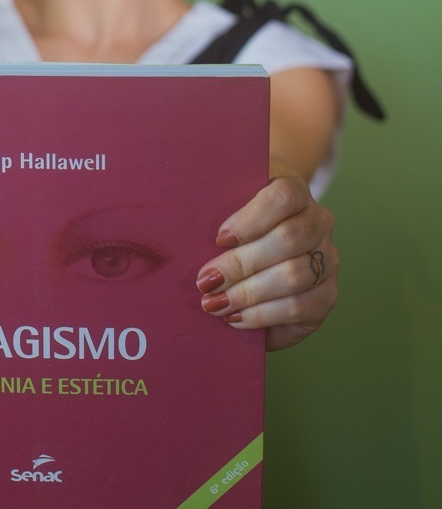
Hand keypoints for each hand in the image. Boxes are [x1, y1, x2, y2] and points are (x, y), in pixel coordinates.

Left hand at [195, 173, 337, 351]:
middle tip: (205, 281)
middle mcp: (319, 222)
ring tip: (215, 303)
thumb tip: (181, 232)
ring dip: (248, 293)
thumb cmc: (240, 221)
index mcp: (295, 190)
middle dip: (241, 264)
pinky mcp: (326, 295)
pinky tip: (235, 317)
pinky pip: (300, 307)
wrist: (269, 241)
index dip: (250, 219)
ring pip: (294, 276)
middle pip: (287, 240)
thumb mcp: (229, 204)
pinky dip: (263, 315)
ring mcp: (328, 259)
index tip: (219, 239)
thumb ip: (216, 208)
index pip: (282, 197)